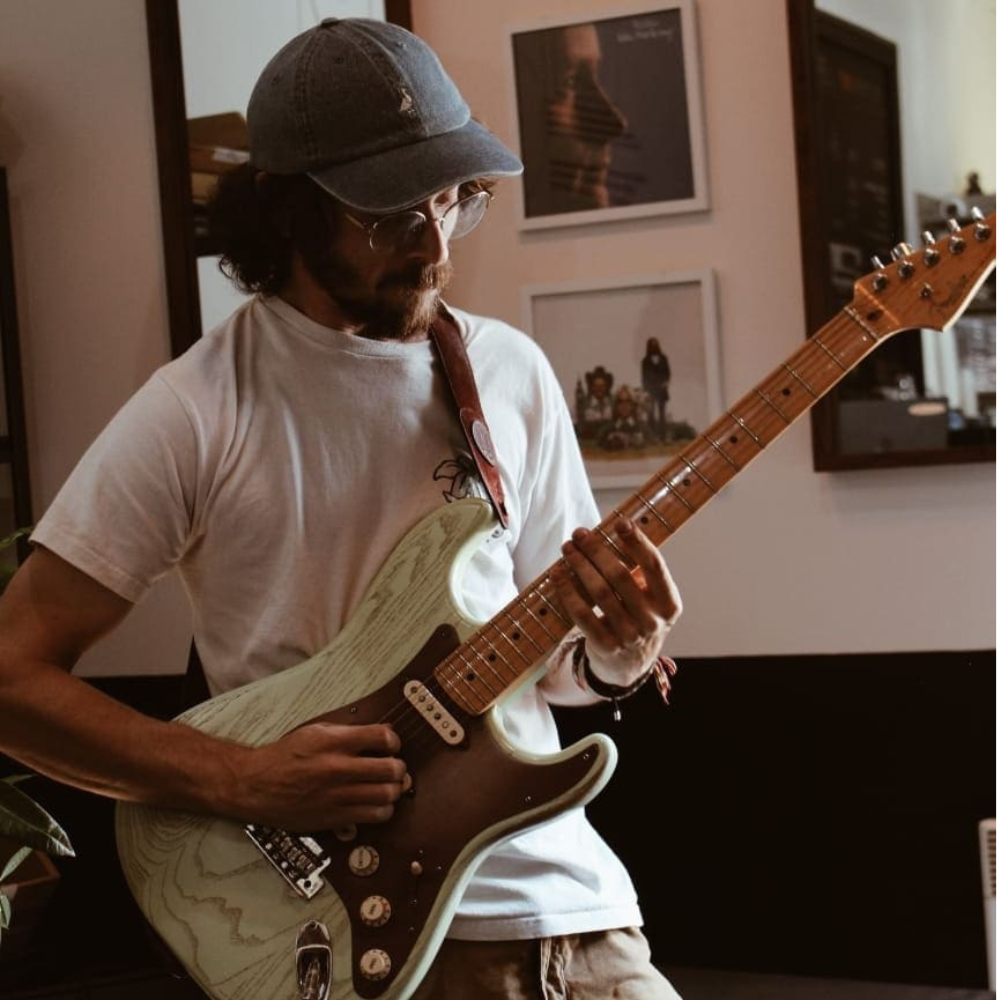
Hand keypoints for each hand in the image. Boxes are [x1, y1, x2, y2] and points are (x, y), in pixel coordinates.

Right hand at [229, 722, 409, 831]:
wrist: (257, 786)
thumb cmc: (287, 755)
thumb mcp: (316, 731)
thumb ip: (351, 732)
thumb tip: (385, 732)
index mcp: (334, 742)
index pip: (382, 737)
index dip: (394, 741)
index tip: (390, 745)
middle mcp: (338, 769)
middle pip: (391, 769)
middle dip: (398, 767)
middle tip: (393, 767)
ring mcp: (338, 796)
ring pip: (387, 795)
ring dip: (393, 790)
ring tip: (387, 786)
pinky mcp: (335, 818)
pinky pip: (374, 816)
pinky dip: (383, 809)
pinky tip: (376, 803)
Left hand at [552, 517, 680, 685]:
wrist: (629, 665)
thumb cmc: (637, 618)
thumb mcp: (650, 599)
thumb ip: (638, 573)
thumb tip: (607, 534)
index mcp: (669, 604)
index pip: (655, 566)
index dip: (638, 542)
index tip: (620, 523)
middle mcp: (652, 621)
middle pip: (620, 576)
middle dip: (597, 550)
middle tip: (579, 534)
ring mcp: (629, 636)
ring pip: (599, 592)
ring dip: (580, 566)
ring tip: (568, 548)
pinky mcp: (605, 646)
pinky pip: (582, 613)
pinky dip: (567, 591)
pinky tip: (557, 574)